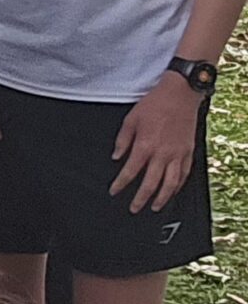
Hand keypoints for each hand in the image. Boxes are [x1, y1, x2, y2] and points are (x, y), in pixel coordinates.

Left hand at [109, 73, 202, 212]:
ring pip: (171, 183)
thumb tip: (116, 158)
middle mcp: (162, 153)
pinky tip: (173, 191)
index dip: (120, 184)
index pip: (130, 171)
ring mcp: (178, 154)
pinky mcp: (189, 152)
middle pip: (151, 183)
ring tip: (154, 207)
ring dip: (162, 198)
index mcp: (145, 145)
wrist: (180, 95)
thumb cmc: (154, 105)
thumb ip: (122, 141)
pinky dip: (178, 185)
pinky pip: (184, 174)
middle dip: (141, 198)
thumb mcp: (130, 120)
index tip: (114, 191)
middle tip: (134, 208)